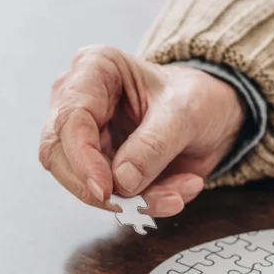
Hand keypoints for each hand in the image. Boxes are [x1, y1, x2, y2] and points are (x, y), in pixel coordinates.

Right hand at [39, 46, 245, 216]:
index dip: (82, 159)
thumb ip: (154, 144)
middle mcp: (80, 100)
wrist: (213, 113)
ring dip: (131, 200)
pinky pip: (109, 195)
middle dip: (100, 188)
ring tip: (176, 195)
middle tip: (138, 204)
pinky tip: (177, 191)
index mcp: (95, 68)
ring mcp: (86, 135)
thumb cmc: (196, 96)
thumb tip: (121, 180)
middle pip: (60, 155)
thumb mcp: (185, 113)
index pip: (70, 119)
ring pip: (83, 182)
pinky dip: (143, 202)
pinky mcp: (99, 164)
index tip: (106, 189)